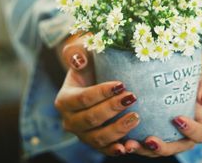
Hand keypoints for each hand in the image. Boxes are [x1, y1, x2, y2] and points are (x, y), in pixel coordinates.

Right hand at [54, 34, 140, 155]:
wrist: (95, 77)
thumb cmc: (91, 62)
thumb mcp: (82, 51)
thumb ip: (76, 51)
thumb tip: (79, 60)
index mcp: (64, 99)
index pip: (83, 98)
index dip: (101, 93)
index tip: (121, 84)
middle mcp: (70, 120)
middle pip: (90, 119)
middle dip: (112, 109)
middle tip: (133, 97)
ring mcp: (82, 134)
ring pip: (97, 138)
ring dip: (118, 129)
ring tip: (137, 117)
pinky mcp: (95, 142)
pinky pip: (104, 150)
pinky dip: (115, 150)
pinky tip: (129, 146)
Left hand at [122, 54, 201, 156]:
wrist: (178, 87)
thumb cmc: (192, 85)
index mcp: (199, 128)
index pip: (199, 134)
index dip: (190, 130)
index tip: (177, 118)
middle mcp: (183, 139)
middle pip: (175, 148)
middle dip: (162, 147)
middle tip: (149, 140)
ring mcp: (167, 141)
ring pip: (155, 151)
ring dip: (142, 150)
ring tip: (128, 145)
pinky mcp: (151, 140)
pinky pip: (142, 146)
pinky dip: (131, 145)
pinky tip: (120, 142)